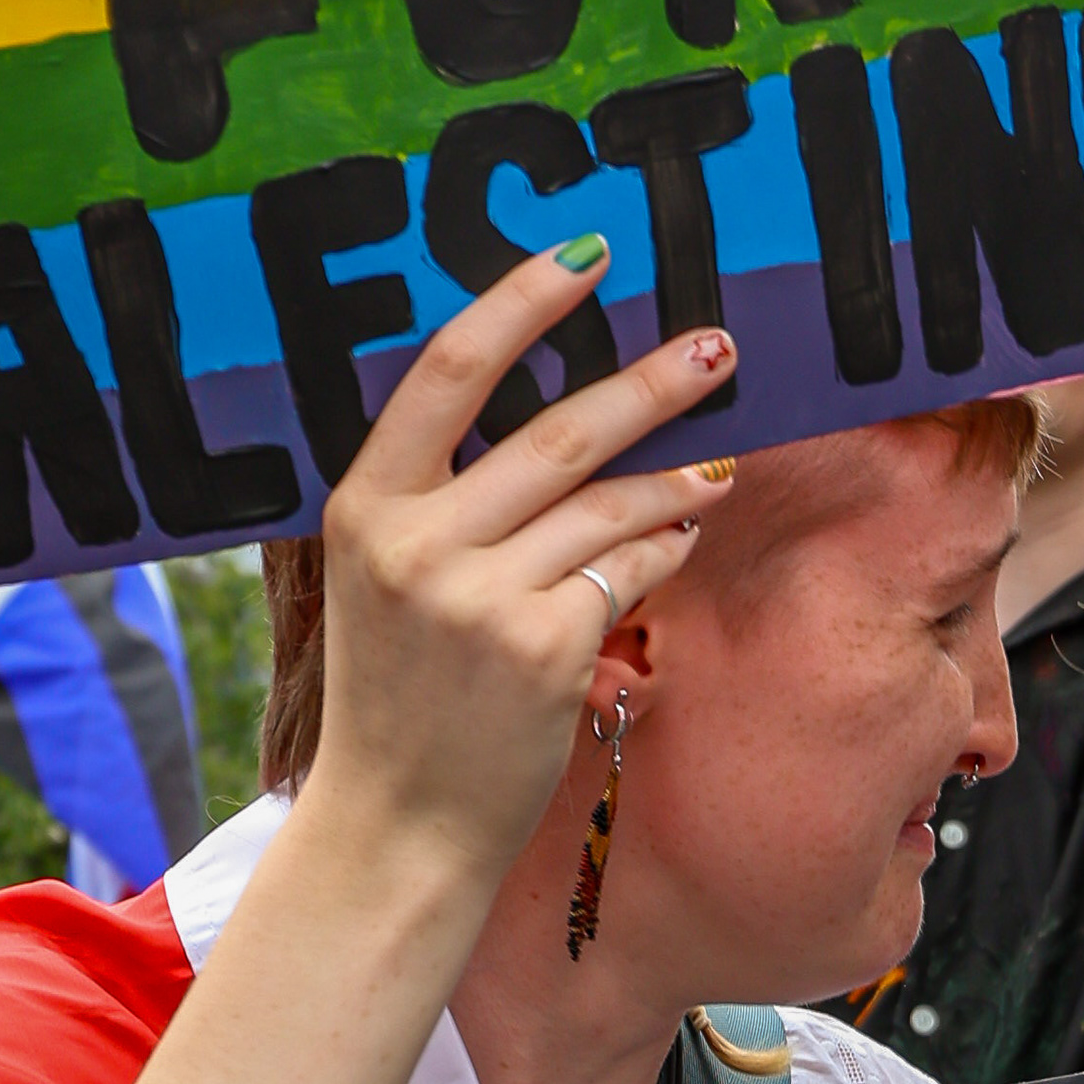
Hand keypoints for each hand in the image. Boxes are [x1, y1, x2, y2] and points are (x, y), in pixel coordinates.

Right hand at [300, 241, 735, 897]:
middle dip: (651, 383)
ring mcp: (480, 596)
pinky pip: (630, 570)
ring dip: (677, 475)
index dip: (523, 301)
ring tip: (720, 462)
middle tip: (717, 348)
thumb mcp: (383, 584)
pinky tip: (682, 536)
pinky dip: (664, 547)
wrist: (396, 828)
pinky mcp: (543, 649)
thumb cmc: (399, 701)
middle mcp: (416, 542)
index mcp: (363, 507)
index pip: (448, 371)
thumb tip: (545, 418)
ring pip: (609, 504)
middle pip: (557, 430)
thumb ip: (438, 502)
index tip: (588, 255)